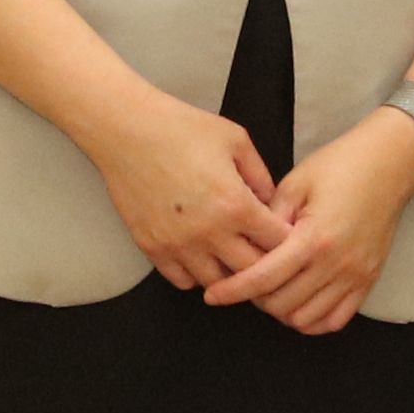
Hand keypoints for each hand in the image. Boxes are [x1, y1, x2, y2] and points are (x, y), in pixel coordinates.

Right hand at [88, 81, 292, 292]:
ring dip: (230, 273)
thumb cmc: (180, 128)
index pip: (278, 243)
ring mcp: (178, 245)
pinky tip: (201, 256)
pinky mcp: (153, 249)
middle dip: (264, 263)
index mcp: (235, 205)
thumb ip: (260, 175)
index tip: (283, 234)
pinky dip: (196, 274)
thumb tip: (271, 202)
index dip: (287, 240)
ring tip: (232, 256)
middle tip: (264, 253)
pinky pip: (183, 281)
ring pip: (218, 284)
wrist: (127, 130)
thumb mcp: (236, 139)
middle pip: (252, 271)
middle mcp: (209, 233)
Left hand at [203, 112, 413, 333]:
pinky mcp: (369, 280)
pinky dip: (313, 320)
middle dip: (256, 299)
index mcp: (313, 238)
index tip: (213, 295)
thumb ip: (269, 218)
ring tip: (273, 291)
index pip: (264, 278)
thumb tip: (250, 244)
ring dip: (283, 311)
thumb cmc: (341, 165)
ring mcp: (355, 276)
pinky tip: (300, 302)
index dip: (233, 290)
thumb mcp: (296, 183)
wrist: (390, 162)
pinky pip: (336, 320)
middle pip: (282, 305)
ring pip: (307, 319)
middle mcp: (336, 264)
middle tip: (246, 282)